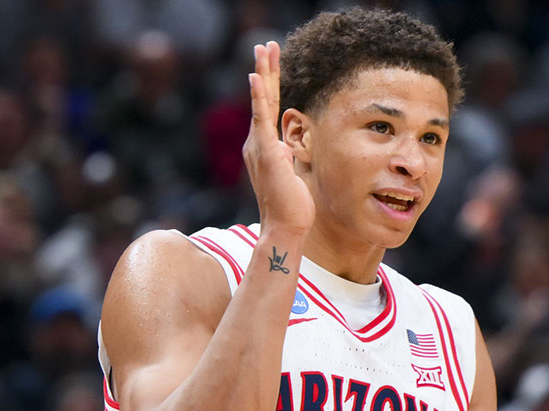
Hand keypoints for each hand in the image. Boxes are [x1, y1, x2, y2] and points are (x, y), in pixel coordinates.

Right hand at [243, 41, 314, 236]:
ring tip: (263, 49)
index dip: (270, 84)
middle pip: (262, 98)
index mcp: (265, 146)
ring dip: (262, 72)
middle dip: (265, 69)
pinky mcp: (265, 151)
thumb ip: (288, 156)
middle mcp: (257, 142)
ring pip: (261, 101)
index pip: (268, 108)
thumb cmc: (292, 206)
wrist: (286, 226)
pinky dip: (257, 96)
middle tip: (266, 45)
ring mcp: (259, 145)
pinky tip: (256, 77)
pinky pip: (260, 117)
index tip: (272, 62)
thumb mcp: (291, 173)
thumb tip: (289, 147)